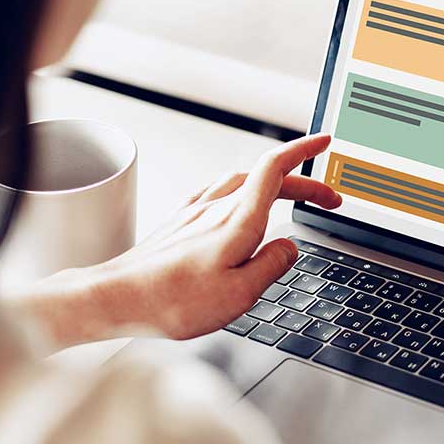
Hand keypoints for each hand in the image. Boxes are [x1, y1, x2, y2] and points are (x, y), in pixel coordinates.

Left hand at [8, 134, 341, 347]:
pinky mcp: (179, 223)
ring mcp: (194, 212)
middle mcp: (215, 207)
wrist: (116, 298)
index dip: (303, 151)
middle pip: (265, 177)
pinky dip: (240, 193)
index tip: (324, 143)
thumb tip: (290, 247)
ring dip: (271, 185)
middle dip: (301, 181)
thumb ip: (271, 266)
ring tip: (289, 200)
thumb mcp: (239, 294)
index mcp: (237, 219)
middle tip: (327, 197)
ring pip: (241, 183)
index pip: (276, 168)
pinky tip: (235, 205)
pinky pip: (217, 194)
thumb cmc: (172, 300)